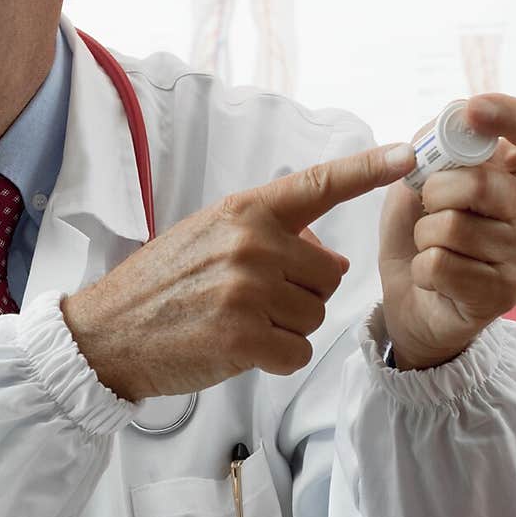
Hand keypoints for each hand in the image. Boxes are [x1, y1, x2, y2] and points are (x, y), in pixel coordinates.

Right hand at [62, 142, 414, 401]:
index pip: (318, 185)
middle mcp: (251, 243)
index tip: (407, 156)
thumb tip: (325, 254)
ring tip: (236, 323)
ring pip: (314, 317)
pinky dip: (275, 360)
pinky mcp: (243, 337)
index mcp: (244, 211)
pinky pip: (296, 352)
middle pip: (330, 275)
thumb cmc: (160, 285)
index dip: (367, 170)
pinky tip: (237, 350)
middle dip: (304, 293)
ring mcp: (247, 290)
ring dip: (286, 329)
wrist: (108, 333)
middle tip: (252, 300)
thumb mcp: (209, 236)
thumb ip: (265, 234)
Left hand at [379, 94, 515, 370]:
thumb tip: (454, 116)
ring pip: (454, 228)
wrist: (412, 305)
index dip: (511, 115)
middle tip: (427, 210)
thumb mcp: (413, 185)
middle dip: (435, 193)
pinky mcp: (505, 292)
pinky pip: (443, 265)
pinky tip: (434, 277)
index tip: (473, 110)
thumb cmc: (417, 239)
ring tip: (431, 249)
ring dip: (423, 238)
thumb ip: (433, 149)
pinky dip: (422, 269)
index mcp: (511, 177)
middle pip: (483, 183)